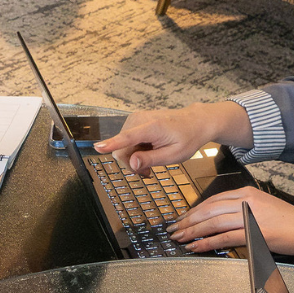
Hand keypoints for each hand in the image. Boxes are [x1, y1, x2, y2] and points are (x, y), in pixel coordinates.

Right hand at [94, 102, 251, 175]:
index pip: (128, 137)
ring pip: (122, 147)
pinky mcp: (134, 121)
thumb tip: (131, 164)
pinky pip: (126, 141)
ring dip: (133, 158)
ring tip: (150, 163)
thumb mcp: (175, 155)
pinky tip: (147, 154)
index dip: (112, 144)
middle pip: (122, 149)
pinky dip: (135, 150)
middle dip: (131, 163)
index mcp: (152, 127)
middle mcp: (140, 119)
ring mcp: (135, 119)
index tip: (98, 148)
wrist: (195, 121)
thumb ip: (151, 159)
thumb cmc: (188, 138)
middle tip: (148, 173)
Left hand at [168, 186, 293, 254]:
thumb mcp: (265, 208)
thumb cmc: (290, 223)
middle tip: (173, 229)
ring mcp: (250, 216)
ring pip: (212, 222)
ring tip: (179, 239)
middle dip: (187, 221)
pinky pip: (224, 237)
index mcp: (248, 193)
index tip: (182, 218)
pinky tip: (196, 247)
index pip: (213, 200)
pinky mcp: (254, 232)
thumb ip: (243, 211)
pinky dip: (207, 242)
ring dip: (192, 232)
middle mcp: (246, 201)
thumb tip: (220, 222)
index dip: (194, 210)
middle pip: (208, 210)